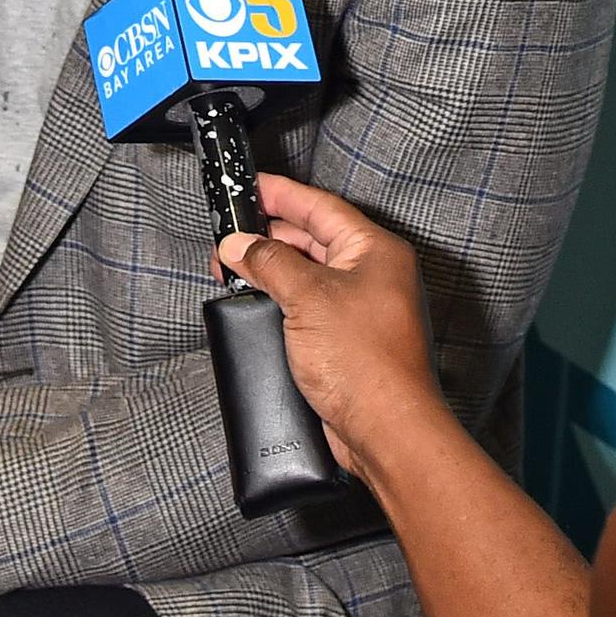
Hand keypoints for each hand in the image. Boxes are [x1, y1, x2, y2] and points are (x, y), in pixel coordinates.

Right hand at [216, 172, 442, 491]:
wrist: (386, 429)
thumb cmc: (364, 362)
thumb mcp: (307, 298)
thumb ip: (269, 263)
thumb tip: (238, 245)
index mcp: (375, 251)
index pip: (321, 208)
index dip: (281, 195)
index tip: (249, 187)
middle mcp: (373, 275)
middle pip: (315, 238)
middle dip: (270, 235)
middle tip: (230, 236)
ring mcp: (362, 309)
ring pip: (310, 274)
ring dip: (274, 269)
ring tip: (236, 268)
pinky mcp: (348, 340)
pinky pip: (310, 306)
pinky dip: (283, 300)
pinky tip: (258, 303)